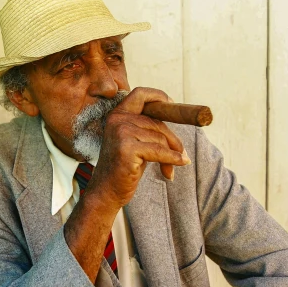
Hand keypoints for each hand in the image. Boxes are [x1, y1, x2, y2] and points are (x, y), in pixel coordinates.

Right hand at [88, 87, 190, 208]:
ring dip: (170, 155)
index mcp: (117, 115)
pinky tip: (174, 169)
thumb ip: (149, 129)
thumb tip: (179, 118)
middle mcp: (117, 120)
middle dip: (173, 140)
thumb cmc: (124, 168)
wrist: (106, 192)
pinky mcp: (127, 148)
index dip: (159, 96)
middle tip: (181, 155)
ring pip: (160, 138)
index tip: (172, 104)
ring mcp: (121, 132)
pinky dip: (171, 160)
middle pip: (157, 122)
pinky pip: (159, 151)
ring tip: (168, 170)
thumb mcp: (136, 142)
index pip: (140, 94)